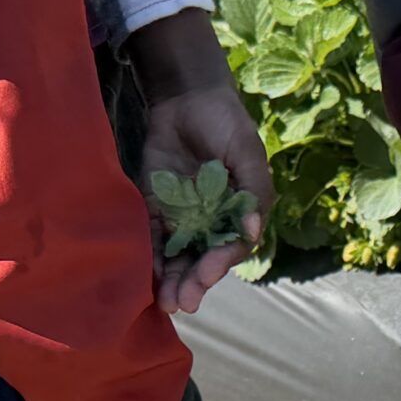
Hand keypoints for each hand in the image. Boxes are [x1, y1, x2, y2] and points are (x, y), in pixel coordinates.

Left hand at [130, 14, 274, 316]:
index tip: (207, 273)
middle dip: (194, 283)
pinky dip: (151, 258)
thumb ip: (252, 189)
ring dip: (172, 280)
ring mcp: (183, 218)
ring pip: (178, 257)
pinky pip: (153, 238)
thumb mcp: (246, 151)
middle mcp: (212, 222)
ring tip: (166, 302)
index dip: (220, 262)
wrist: (187, 97)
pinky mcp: (156, 208)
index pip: (231, 246)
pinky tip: (147, 277)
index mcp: (238, 213)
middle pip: (203, 259)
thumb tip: (251, 230)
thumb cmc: (225, 123)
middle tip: (183, 302)